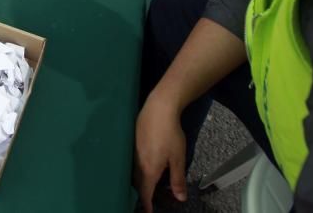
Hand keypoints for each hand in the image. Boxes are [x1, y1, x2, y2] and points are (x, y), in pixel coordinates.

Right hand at [134, 93, 188, 212]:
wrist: (158, 109)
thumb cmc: (170, 134)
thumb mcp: (178, 158)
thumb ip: (177, 179)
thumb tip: (180, 198)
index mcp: (149, 169)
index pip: (145, 192)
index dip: (147, 204)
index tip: (148, 212)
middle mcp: (137, 163)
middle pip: (137, 184)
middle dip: (142, 194)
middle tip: (148, 201)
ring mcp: (133, 152)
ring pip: (134, 173)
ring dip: (140, 182)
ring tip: (147, 186)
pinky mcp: (132, 143)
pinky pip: (132, 163)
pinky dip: (138, 171)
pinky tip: (144, 167)